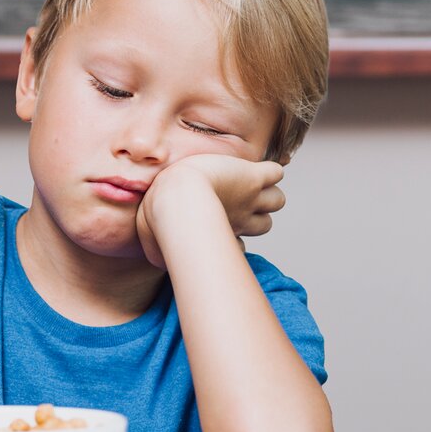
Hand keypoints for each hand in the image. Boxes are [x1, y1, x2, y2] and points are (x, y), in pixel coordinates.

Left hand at [135, 155, 286, 267]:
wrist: (177, 194)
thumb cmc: (160, 218)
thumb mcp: (153, 243)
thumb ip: (158, 253)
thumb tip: (159, 263)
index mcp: (218, 232)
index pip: (238, 246)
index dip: (229, 238)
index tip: (212, 227)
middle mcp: (239, 217)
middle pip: (265, 224)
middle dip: (253, 215)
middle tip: (233, 200)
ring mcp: (249, 197)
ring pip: (277, 200)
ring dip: (266, 193)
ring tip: (249, 184)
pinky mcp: (253, 176)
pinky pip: (275, 173)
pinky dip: (271, 171)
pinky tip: (257, 168)